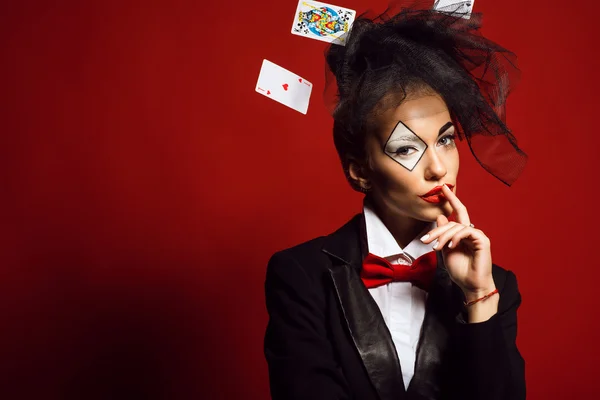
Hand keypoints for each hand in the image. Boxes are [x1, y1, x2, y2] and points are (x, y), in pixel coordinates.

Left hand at [420, 184, 495, 301]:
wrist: (471, 286)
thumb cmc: (460, 271)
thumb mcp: (445, 251)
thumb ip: (442, 235)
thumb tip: (440, 217)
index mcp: (462, 234)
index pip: (457, 212)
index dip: (451, 199)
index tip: (443, 188)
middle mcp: (470, 231)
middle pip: (451, 221)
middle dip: (436, 230)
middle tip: (425, 240)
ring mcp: (477, 235)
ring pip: (456, 226)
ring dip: (443, 236)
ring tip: (437, 248)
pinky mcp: (482, 240)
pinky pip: (466, 231)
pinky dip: (455, 237)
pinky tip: (450, 247)